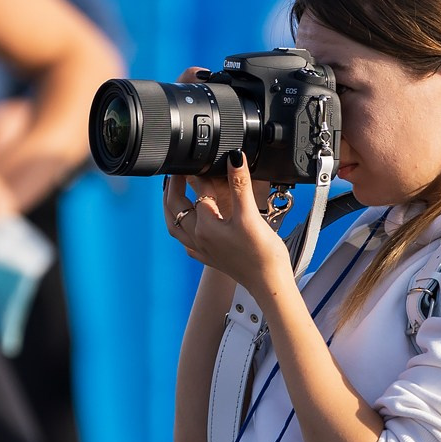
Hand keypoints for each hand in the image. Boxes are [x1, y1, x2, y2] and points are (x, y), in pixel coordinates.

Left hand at [163, 156, 287, 297]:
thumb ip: (240, 185)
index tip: (197, 161)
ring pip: (175, 227)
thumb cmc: (262, 254)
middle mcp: (198, 238)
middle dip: (173, 189)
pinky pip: (187, 243)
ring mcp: (202, 250)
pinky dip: (183, 231)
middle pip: (176, 209)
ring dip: (171, 210)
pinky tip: (187, 229)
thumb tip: (235, 158)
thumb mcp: (250, 215)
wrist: (269, 283)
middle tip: (175, 173)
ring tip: (171, 195)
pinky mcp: (210, 259)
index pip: (196, 192)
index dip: (197, 174)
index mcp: (205, 225)